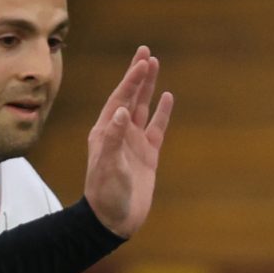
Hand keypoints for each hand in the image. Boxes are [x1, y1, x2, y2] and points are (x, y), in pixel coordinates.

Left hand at [83, 46, 173, 236]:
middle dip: (137, 75)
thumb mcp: (108, 166)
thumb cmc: (105, 194)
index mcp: (105, 131)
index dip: (130, 80)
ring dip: (148, 87)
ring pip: (143, 108)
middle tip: (145, 51)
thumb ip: (114, 138)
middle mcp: (118, 133)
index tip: (141, 62)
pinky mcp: (148, 155)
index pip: (119, 99)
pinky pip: (157, 128)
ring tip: (154, 64)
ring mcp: (134, 143)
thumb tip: (122, 112)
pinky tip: (168, 97)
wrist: (113, 220)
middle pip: (130, 97)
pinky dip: (162, 113)